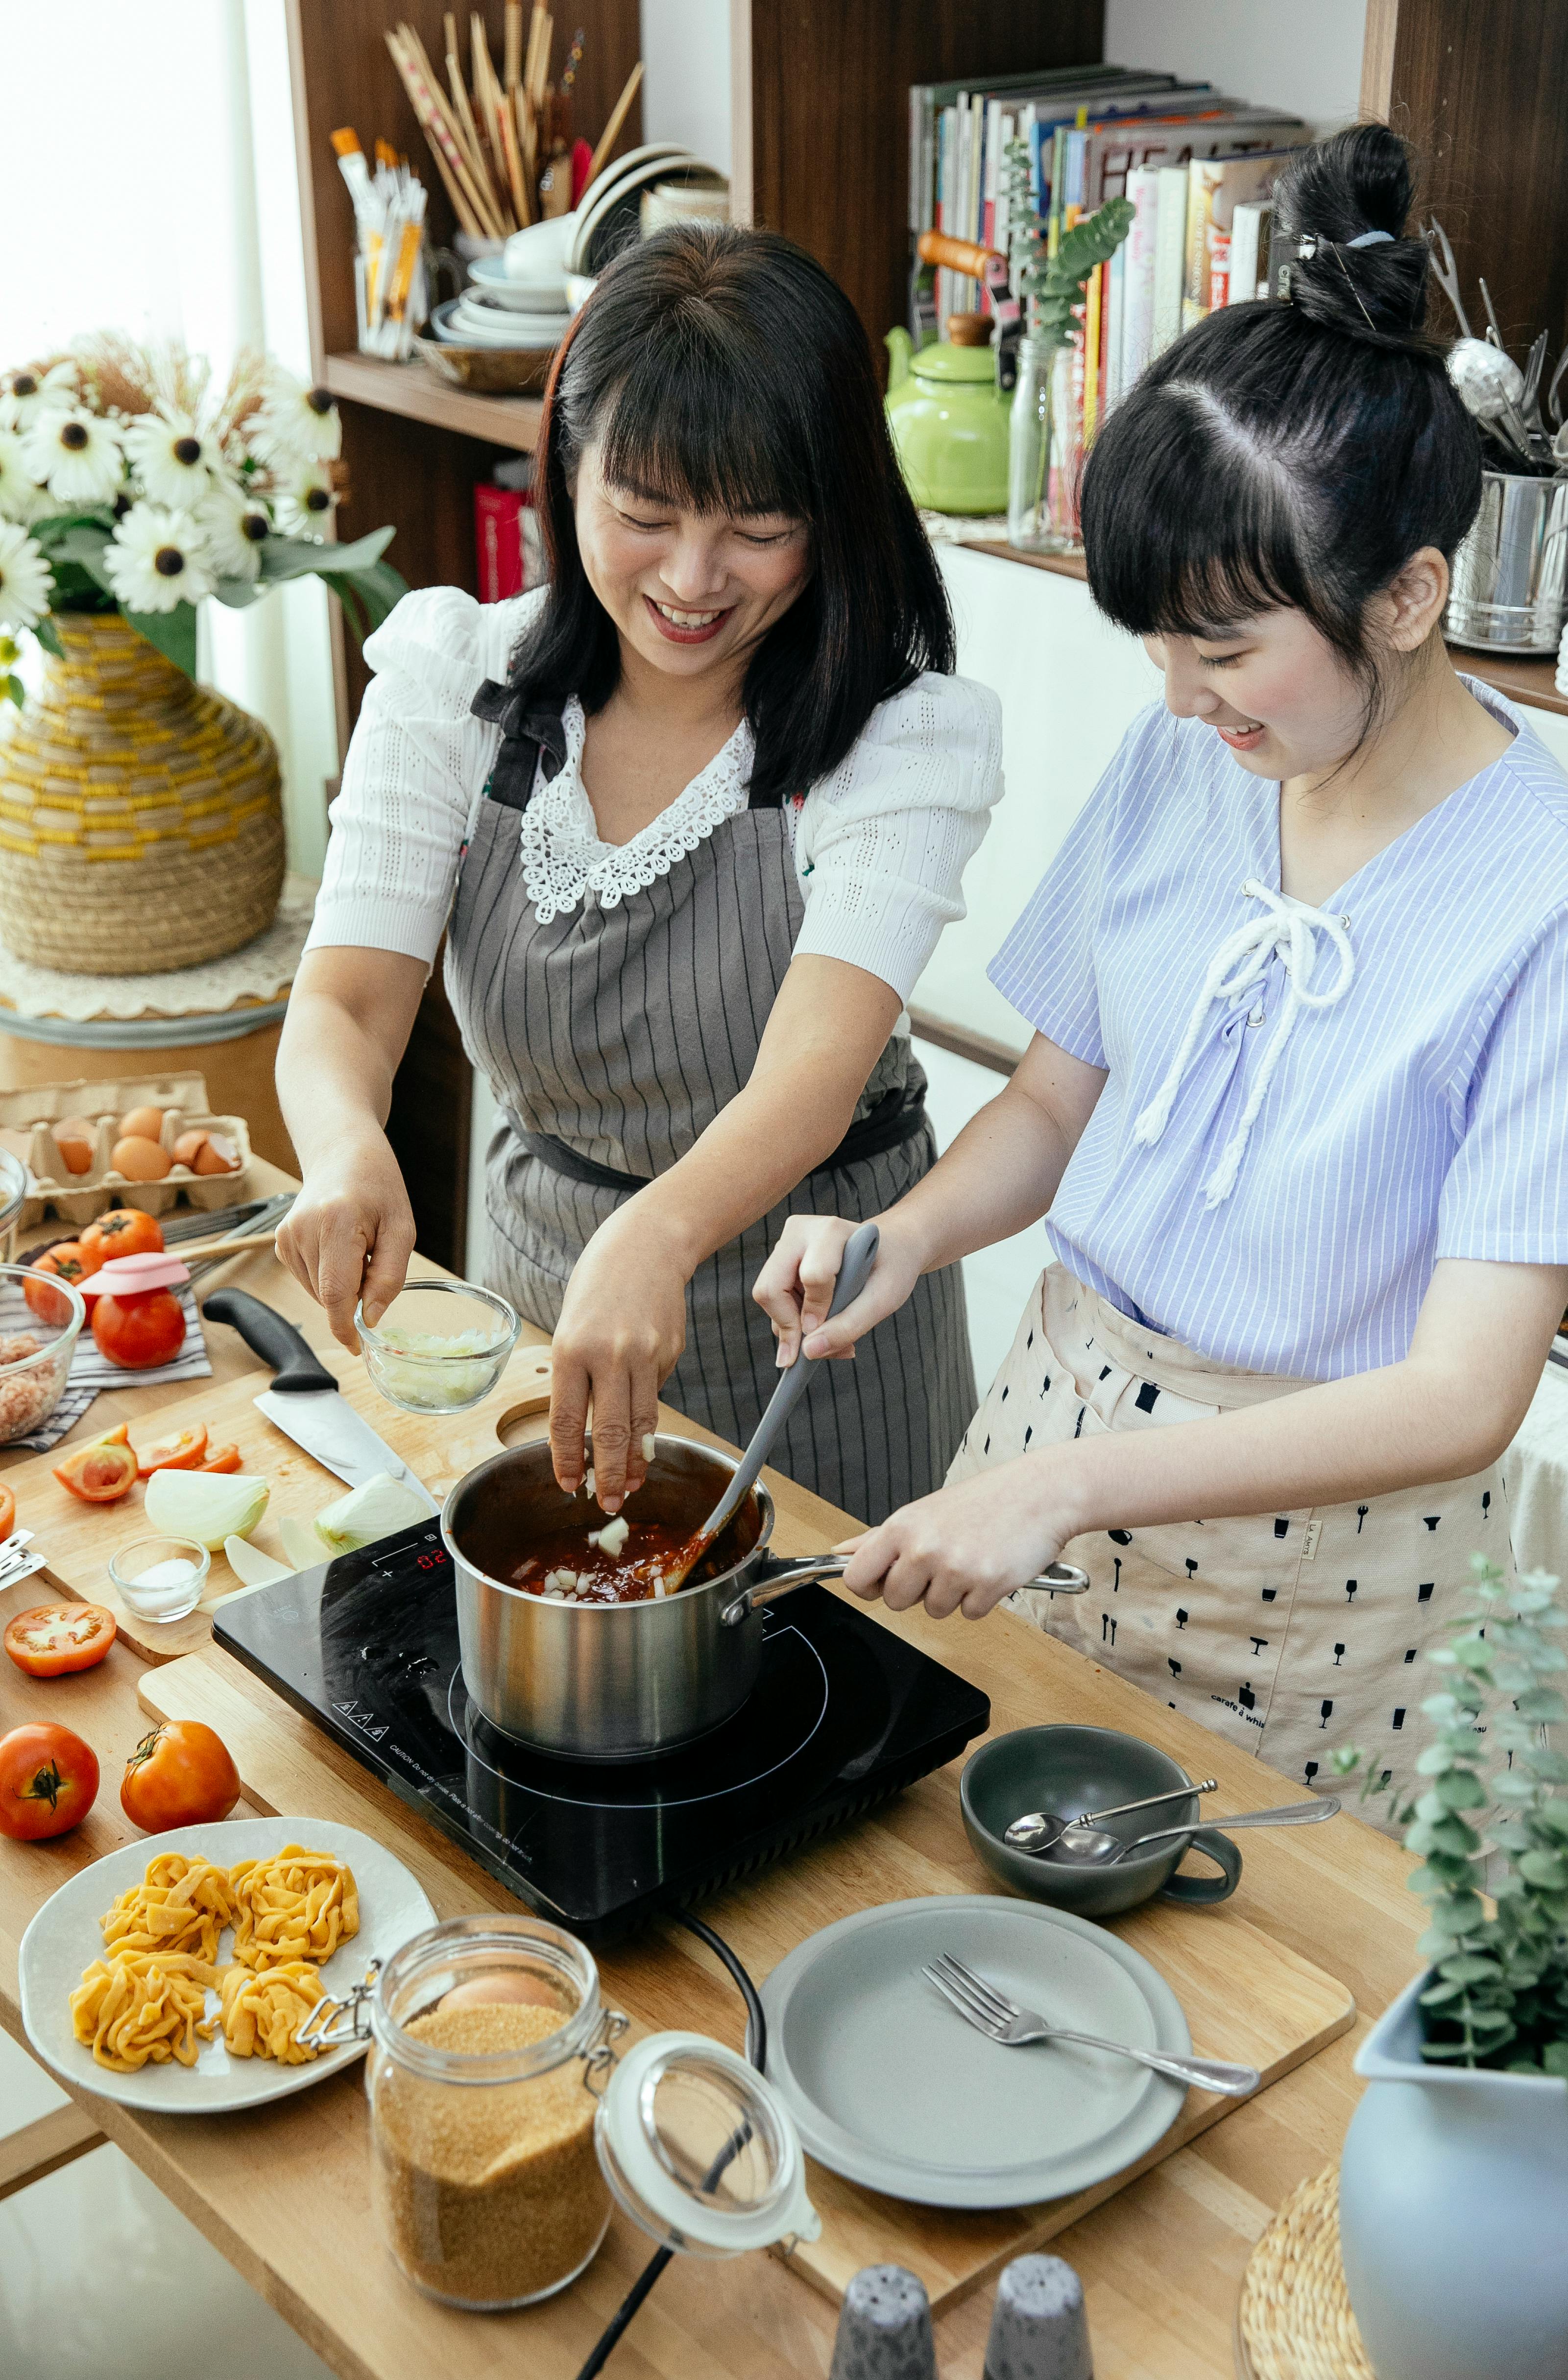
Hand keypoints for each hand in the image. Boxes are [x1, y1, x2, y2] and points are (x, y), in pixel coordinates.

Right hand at [275, 1130, 415, 1351]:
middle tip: (373, 1260)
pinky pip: (309, 1279)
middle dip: (354, 1296)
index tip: (358, 1348)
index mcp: (335, 1222)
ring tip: (356, 1246)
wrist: (342, 1153)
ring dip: (342, 1285)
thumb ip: (388, 1277)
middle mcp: (302, 1230)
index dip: (345, 1328)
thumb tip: (368, 1319)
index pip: (335, 1293)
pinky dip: (328, 1275)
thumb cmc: (378, 1187)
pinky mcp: (280, 1242)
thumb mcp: (402, 1229)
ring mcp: (286, 1236)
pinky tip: (338, 1247)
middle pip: (328, 1295)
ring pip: (317, 1291)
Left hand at [550, 1210, 689, 1509]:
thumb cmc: (598, 1287)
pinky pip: (656, 1395)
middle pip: (609, 1433)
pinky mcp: (670, 1353)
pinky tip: (644, 1437)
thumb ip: (577, 1378)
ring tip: (631, 1485)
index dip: (568, 1460)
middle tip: (608, 1503)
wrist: (645, 1246)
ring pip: (641, 1424)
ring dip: (636, 1461)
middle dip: (608, 1475)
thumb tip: (587, 1433)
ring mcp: (645, 1355)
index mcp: (572, 1350)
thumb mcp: (570, 1328)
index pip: (567, 1421)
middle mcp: (609, 1355)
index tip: (569, 1485)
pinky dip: (649, 1421)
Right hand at [752, 1211, 923, 1365]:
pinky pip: (775, 1302)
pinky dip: (795, 1323)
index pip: (813, 1277)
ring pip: (769, 1300)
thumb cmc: (892, 1268)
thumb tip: (809, 1351)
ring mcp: (786, 1246)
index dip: (818, 1311)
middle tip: (813, 1351)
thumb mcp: (884, 1299)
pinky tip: (824, 1326)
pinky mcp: (781, 1261)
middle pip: (770, 1289)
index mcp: (831, 1231)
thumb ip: (849, 1325)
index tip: (827, 1332)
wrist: (891, 1248)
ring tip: (833, 1338)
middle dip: (789, 1326)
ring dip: (795, 1329)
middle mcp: (799, 1232)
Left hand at [836, 1454, 1078, 1619]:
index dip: (869, 1586)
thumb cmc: (985, 1501)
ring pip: (933, 1610)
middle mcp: (923, 1548)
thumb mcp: (925, 1511)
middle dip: (916, 1591)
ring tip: (971, 1559)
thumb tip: (840, 1553)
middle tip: (943, 1563)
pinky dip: (981, 1599)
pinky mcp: (987, 1586)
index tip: (884, 1582)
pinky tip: (990, 1568)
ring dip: (952, 1595)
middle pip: (894, 1601)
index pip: (856, 1577)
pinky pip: (969, 1614)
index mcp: (902, 1527)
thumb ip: (880, 1538)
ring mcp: (955, 1569)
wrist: (1042, 1493)